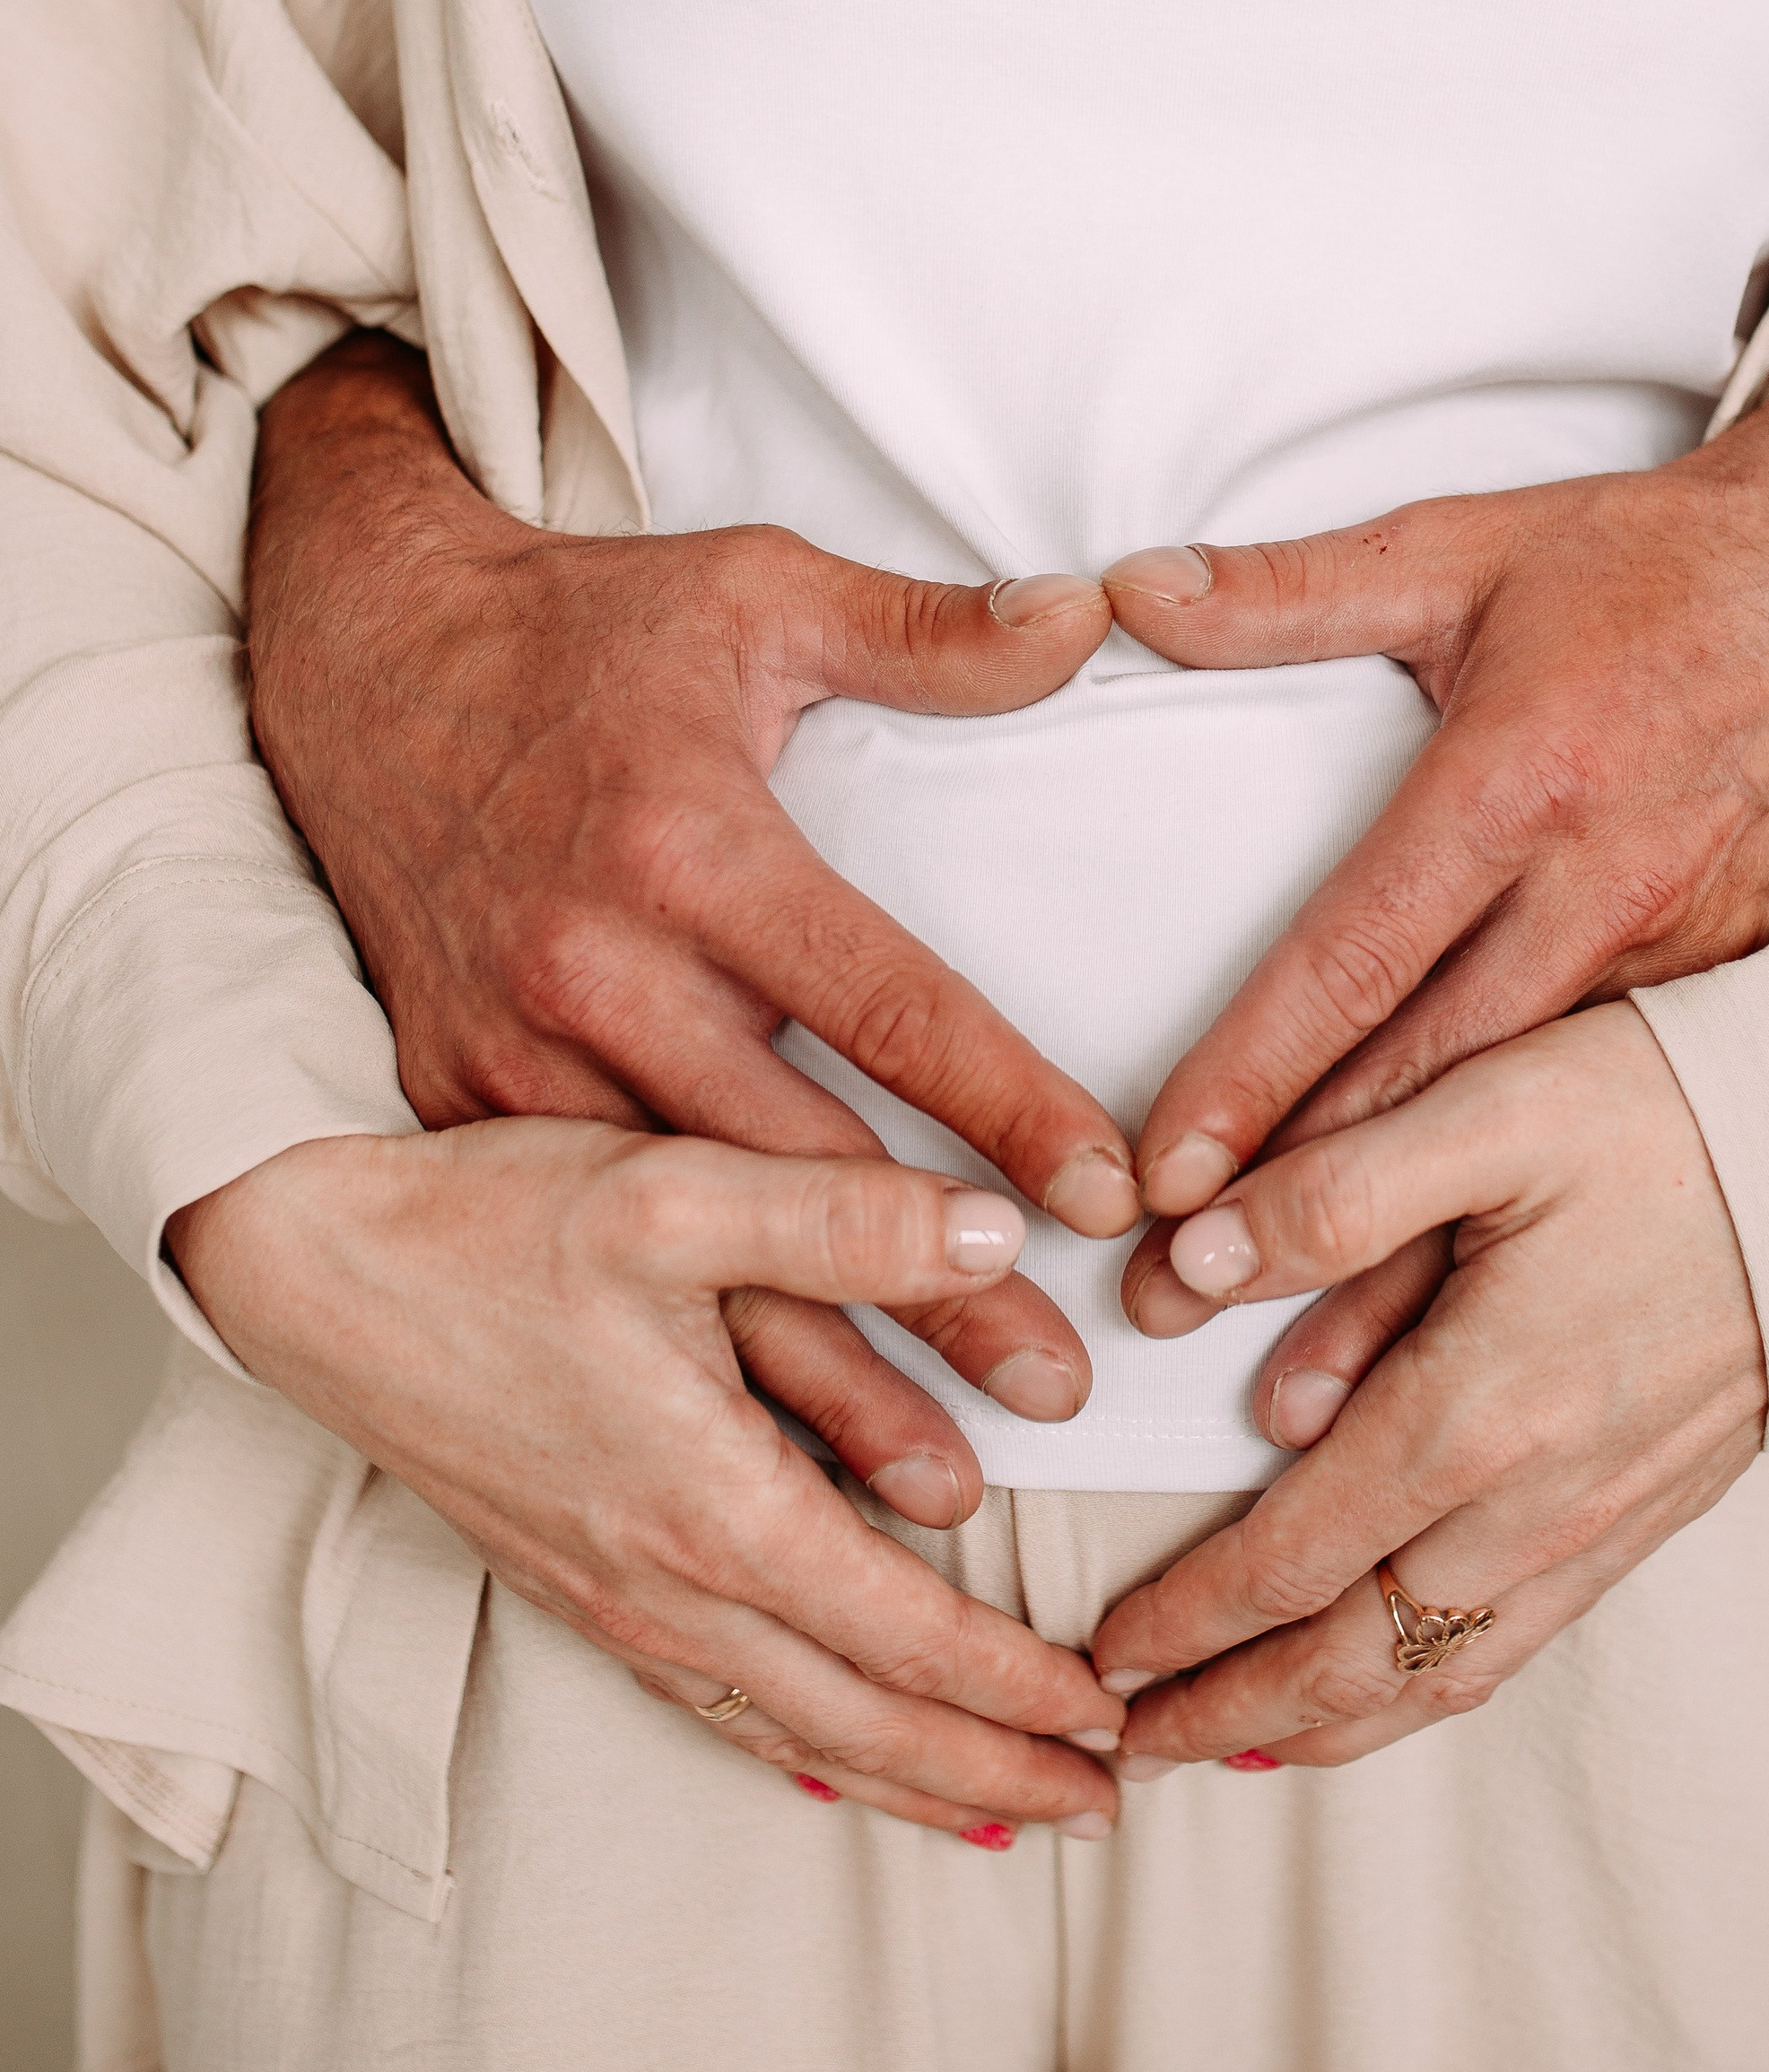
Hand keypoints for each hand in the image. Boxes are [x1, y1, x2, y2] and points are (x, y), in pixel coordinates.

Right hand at [169, 1124, 1126, 1840]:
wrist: (312, 1271)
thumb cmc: (486, 1226)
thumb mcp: (673, 1192)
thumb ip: (841, 1216)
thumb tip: (996, 1228)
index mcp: (711, 1506)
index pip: (904, 1636)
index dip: (1019, 1685)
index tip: (1114, 1714)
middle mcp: (663, 1584)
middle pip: (860, 1724)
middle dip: (992, 1773)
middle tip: (1106, 1808)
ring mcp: (610, 1600)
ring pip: (786, 1734)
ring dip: (907, 1781)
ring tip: (1004, 1812)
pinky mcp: (570, 1586)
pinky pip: (711, 1707)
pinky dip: (798, 1750)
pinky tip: (831, 1754)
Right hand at [246, 333, 1137, 1424]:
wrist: (355, 661)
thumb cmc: (579, 628)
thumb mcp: (755, 588)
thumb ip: (927, 633)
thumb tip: (1087, 617)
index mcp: (691, 851)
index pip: (886, 1004)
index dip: (1007, 1108)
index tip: (1110, 1201)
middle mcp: (599, 970)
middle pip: (800, 1171)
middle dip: (937, 1297)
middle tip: (1061, 1393)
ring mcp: (515, 1054)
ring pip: (690, 1249)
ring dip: (819, 1368)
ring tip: (945, 1483)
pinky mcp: (461, 1099)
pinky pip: (594, 1245)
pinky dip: (686, 1345)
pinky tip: (772, 1438)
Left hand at [1092, 1006, 1764, 1767]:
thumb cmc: (1668, 1116)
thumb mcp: (1485, 1110)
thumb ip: (1328, 1195)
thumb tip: (1183, 1267)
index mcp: (1478, 1411)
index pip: (1292, 1560)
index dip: (1187, 1620)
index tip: (1104, 1653)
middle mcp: (1539, 1502)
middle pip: (1354, 1661)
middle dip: (1229, 1711)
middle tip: (1123, 1742)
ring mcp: (1601, 1524)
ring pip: (1438, 1678)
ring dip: (1322, 1727)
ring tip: (1228, 1746)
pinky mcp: (1648, 1517)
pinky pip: (1514, 1647)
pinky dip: (1428, 1693)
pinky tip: (1388, 1687)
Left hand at [1108, 203, 1768, 1316]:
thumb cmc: (1652, 563)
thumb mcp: (1460, 547)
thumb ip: (1286, 590)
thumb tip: (1125, 591)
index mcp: (1518, 785)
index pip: (1355, 955)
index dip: (1254, 1071)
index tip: (1166, 1173)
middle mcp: (1600, 889)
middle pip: (1430, 1079)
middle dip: (1302, 1206)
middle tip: (1180, 1299)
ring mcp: (1680, 955)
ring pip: (1521, 1130)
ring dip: (1416, 1245)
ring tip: (1301, 1372)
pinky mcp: (1734, 990)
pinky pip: (1612, 1117)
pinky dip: (1534, 1213)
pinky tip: (1468, 1304)